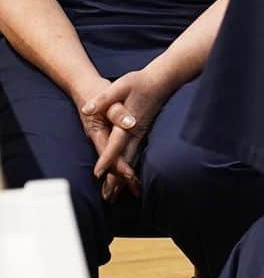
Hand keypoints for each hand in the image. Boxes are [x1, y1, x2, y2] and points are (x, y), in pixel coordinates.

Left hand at [80, 66, 170, 189]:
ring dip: (123, 177)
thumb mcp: (121, 85)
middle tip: (107, 197)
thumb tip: (87, 110)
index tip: (98, 174)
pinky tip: (127, 177)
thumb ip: (104, 99)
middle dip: (116, 179)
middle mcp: (135, 132)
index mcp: (128, 123)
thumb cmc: (140, 82)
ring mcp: (140, 134)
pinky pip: (134, 154)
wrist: (162, 80)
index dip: (107, 159)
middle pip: (124, 159)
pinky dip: (128, 167)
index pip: (116, 144)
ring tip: (115, 195)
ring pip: (130, 159)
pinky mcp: (141, 133)